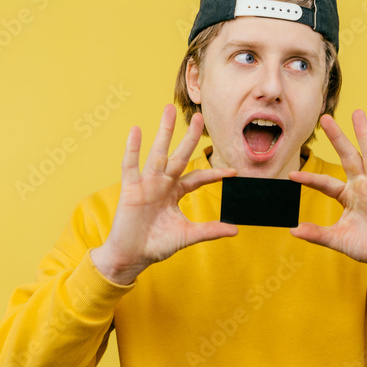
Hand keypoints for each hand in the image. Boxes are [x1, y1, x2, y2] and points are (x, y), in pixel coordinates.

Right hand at [91, 104, 237, 284]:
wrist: (131, 256)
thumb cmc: (156, 245)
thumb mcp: (187, 235)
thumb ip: (209, 231)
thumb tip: (235, 231)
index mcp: (176, 192)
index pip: (198, 178)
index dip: (214, 174)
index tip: (232, 172)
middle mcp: (162, 183)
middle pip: (179, 155)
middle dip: (189, 137)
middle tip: (198, 116)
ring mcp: (146, 183)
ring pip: (158, 153)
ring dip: (164, 131)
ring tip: (168, 109)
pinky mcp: (130, 188)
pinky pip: (131, 165)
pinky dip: (132, 148)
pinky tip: (136, 130)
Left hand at [288, 110, 366, 276]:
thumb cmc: (366, 247)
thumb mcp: (338, 239)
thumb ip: (317, 234)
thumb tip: (293, 231)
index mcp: (347, 196)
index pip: (325, 183)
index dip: (310, 178)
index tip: (292, 175)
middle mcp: (362, 186)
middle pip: (347, 156)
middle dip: (337, 137)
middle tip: (325, 117)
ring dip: (364, 135)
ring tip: (358, 113)